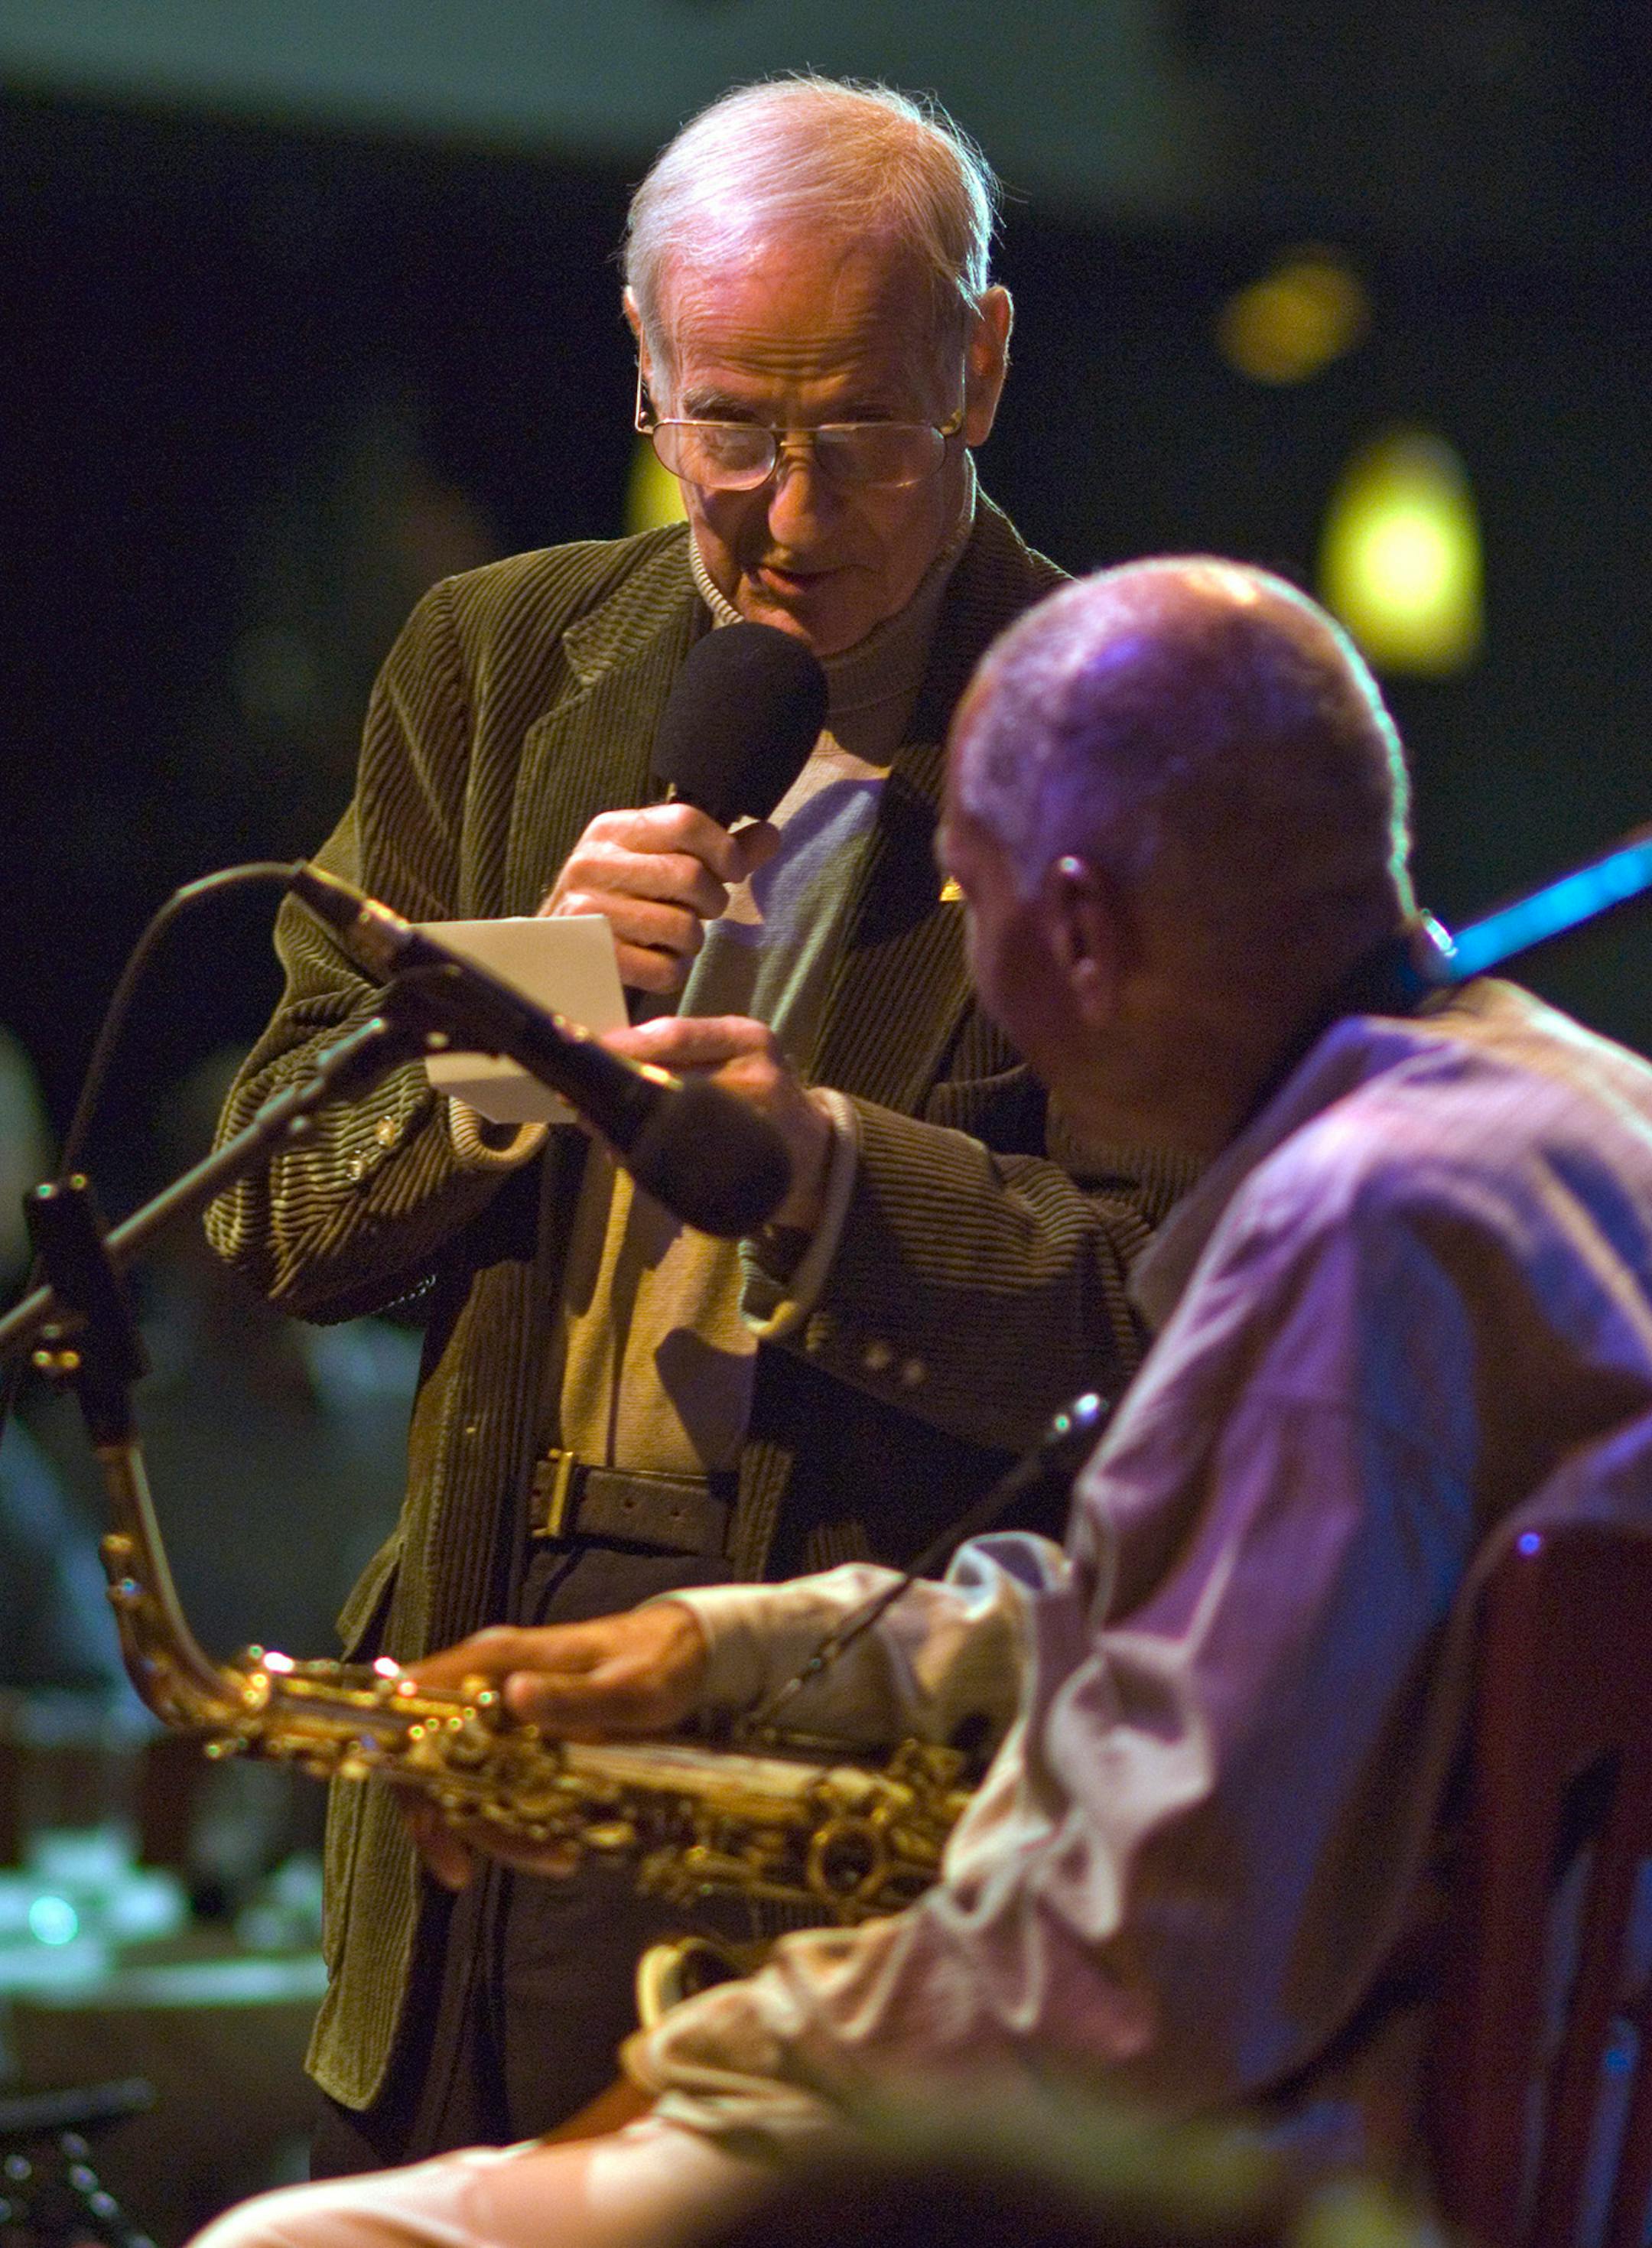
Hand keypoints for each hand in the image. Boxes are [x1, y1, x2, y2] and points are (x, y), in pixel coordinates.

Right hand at [397, 1603, 710, 1890]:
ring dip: (487, 1826)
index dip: (397, 1757)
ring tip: (551, 1862)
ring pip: (461, 1775)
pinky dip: (509, 1817)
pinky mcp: (522, 1730)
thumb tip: (513, 1696)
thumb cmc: (659, 1663)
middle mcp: (487, 1679)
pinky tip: (551, 1846)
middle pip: (428, 1752)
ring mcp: (502, 1705)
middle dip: (445, 1817)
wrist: (689, 1649)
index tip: (423, 1821)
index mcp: (500, 1658)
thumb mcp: (630, 1688)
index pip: (411, 1700)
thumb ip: (575, 1696)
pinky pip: (493, 1778)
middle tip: (468, 1873)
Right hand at [541, 806, 779, 994]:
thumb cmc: (622, 903)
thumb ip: (717, 852)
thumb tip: (770, 835)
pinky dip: (672, 973)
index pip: (685, 822)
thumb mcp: (658, 865)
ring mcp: (588, 912)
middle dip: (712, 902)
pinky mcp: (592, 959)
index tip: (732, 873)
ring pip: (682, 926)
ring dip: (692, 942)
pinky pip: (664, 970)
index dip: (723, 850)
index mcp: (612, 830)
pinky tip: (656, 963)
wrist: (557, 955)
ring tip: (674, 939)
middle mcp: (592, 864)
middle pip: (690, 875)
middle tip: (701, 913)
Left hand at [603, 1015, 833, 1231]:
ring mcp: (757, 1123)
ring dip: (626, 1129)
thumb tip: (608, 1055)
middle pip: (670, 1079)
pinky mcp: (749, 1165)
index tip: (587, 1052)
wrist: (814, 1150)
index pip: (676, 1034)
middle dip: (618, 1090)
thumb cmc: (759, 1093)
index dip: (626, 1045)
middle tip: (575, 1097)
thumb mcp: (736, 1055)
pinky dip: (650, 1161)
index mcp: (748, 1039)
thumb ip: (687, 1051)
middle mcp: (757, 1074)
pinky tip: (628, 1157)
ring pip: (672, 1123)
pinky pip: (687, 1161)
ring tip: (597, 1128)